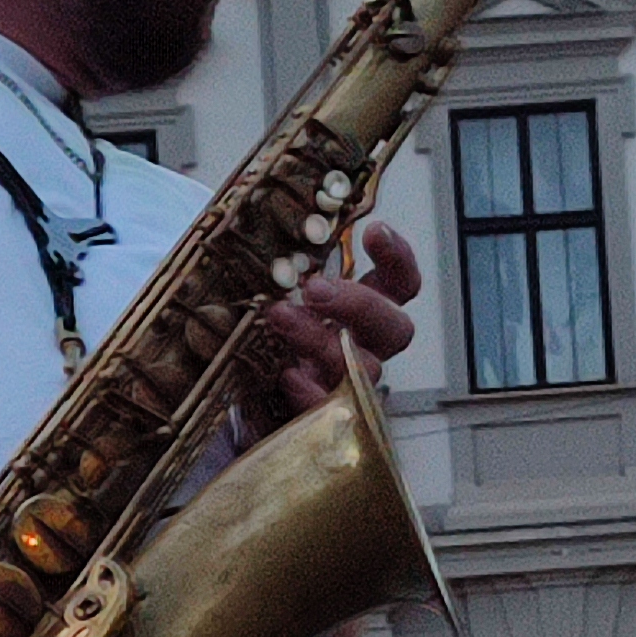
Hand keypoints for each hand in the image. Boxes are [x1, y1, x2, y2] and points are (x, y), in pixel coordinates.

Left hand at [260, 219, 418, 415]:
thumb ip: (280, 268)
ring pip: (362, 369)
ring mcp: (346, 389)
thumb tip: (257, 214)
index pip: (400, 286)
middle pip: (395, 329)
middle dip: (360, 304)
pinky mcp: (321, 422)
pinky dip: (312, 392)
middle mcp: (364, 351)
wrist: (235, 401)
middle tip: (315, 288)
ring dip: (321, 339)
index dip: (397, 260)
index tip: (374, 230)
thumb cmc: (261, 338)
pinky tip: (286, 375)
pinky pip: (330, 412)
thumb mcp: (271, 296)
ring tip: (280, 316)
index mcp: (362, 316)